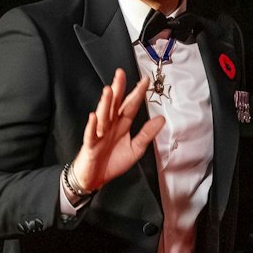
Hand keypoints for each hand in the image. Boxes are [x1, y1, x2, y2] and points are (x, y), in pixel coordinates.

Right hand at [70, 69, 164, 192]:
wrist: (95, 178)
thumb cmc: (112, 161)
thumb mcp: (135, 149)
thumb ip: (147, 134)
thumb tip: (161, 119)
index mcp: (121, 125)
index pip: (130, 106)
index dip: (137, 94)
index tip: (145, 81)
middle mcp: (110, 126)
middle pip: (114, 105)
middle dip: (118, 89)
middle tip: (120, 74)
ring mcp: (99, 134)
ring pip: (102, 116)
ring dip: (105, 104)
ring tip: (109, 91)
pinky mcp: (90, 145)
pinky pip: (91, 135)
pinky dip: (92, 126)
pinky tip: (94, 117)